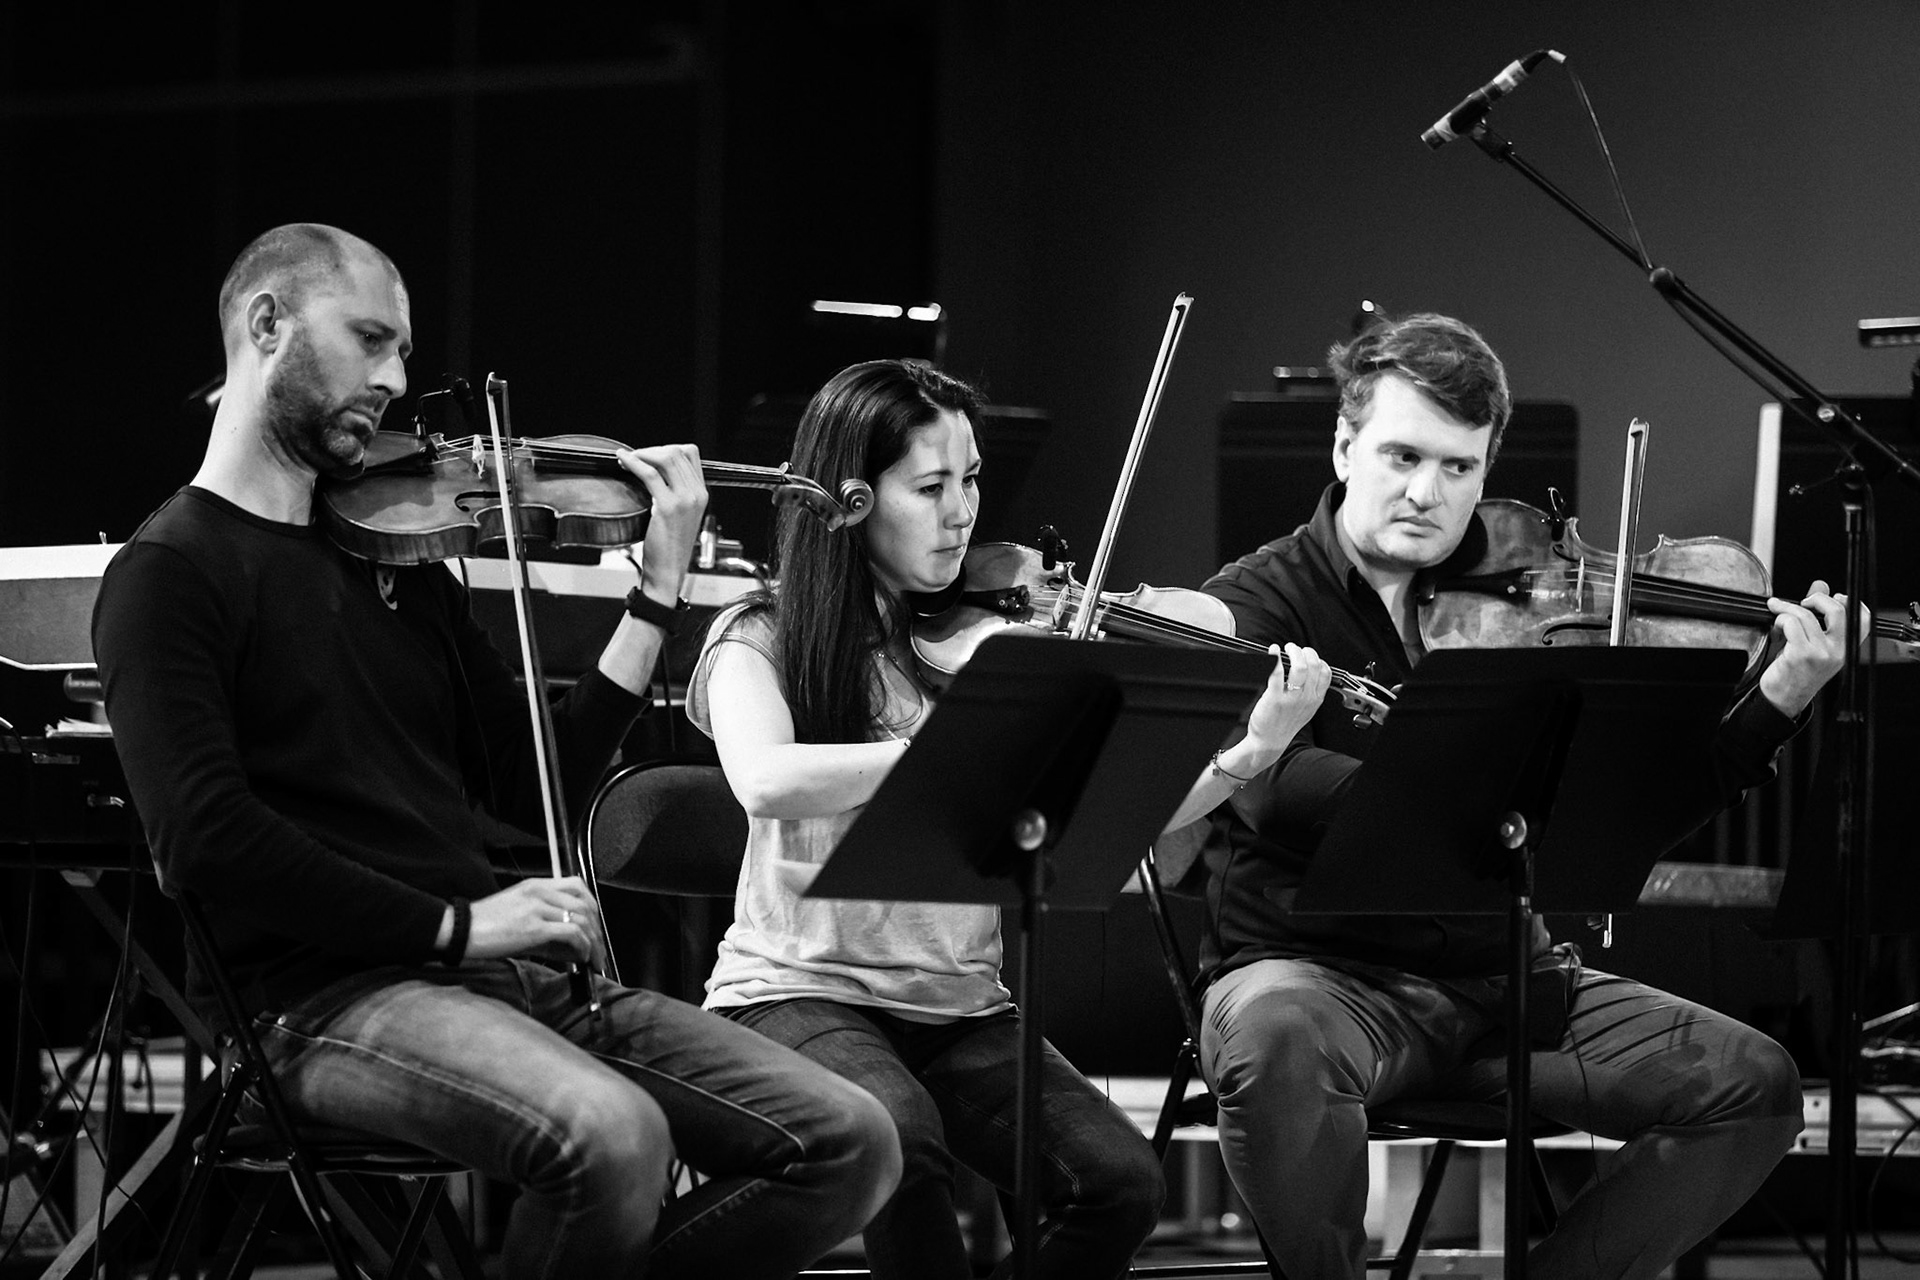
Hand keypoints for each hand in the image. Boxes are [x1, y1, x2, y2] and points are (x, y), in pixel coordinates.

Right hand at [465, 876, 606, 968]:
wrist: (461, 930)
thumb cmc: (486, 926)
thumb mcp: (520, 917)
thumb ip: (547, 927)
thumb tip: (575, 947)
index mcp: (536, 885)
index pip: (577, 885)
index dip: (592, 907)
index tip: (594, 926)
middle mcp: (540, 892)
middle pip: (585, 903)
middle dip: (597, 927)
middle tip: (599, 947)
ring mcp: (537, 907)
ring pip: (582, 918)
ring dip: (594, 941)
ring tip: (594, 958)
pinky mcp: (534, 927)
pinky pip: (571, 932)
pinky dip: (583, 946)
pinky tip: (582, 957)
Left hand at [617, 443, 707, 601]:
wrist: (668, 572)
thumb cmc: (669, 547)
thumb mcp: (679, 515)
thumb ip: (675, 493)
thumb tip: (653, 472)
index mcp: (702, 493)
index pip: (690, 453)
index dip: (667, 448)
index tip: (649, 455)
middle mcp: (697, 493)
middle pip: (676, 452)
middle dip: (651, 449)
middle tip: (634, 456)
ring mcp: (685, 499)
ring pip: (665, 458)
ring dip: (642, 453)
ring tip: (626, 458)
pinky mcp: (668, 507)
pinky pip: (649, 474)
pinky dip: (633, 462)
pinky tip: (622, 461)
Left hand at [1244, 642, 1330, 754]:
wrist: (1269, 742)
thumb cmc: (1285, 724)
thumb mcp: (1306, 710)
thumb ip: (1311, 692)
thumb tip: (1310, 671)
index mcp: (1315, 699)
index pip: (1325, 672)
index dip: (1318, 659)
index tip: (1309, 655)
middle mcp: (1306, 698)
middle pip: (1313, 665)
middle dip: (1305, 651)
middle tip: (1295, 649)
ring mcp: (1291, 698)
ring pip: (1300, 667)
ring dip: (1293, 652)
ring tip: (1286, 649)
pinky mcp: (1274, 698)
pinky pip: (1277, 672)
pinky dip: (1275, 657)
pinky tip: (1272, 651)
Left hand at [1758, 579, 1869, 716]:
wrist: (1783, 699)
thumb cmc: (1796, 672)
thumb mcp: (1813, 643)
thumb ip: (1818, 615)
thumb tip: (1822, 586)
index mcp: (1845, 648)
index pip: (1863, 620)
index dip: (1851, 602)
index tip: (1834, 596)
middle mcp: (1838, 651)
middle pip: (1837, 610)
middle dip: (1817, 598)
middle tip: (1802, 602)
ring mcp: (1821, 653)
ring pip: (1806, 615)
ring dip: (1787, 609)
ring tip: (1778, 612)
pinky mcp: (1801, 655)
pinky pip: (1791, 624)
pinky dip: (1780, 619)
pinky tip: (1776, 626)